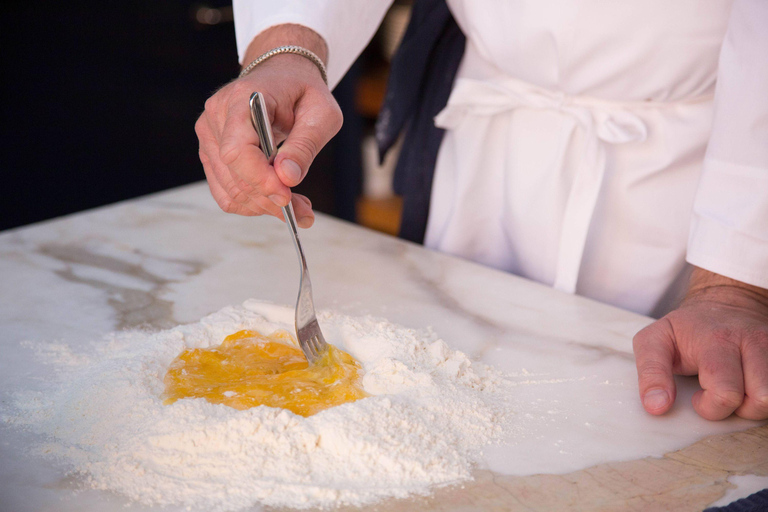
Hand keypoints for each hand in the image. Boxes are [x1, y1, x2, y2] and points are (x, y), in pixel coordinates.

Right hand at [195, 25, 342, 227]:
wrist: (283, 76)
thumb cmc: (304, 92)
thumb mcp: (321, 114)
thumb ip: (304, 146)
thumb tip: (287, 178)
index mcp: (242, 99)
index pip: (237, 150)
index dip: (260, 179)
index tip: (287, 197)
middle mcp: (217, 115)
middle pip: (235, 175)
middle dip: (271, 199)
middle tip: (304, 211)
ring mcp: (209, 135)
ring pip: (230, 190)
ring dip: (264, 206)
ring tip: (297, 205)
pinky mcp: (211, 152)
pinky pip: (226, 192)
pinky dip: (252, 204)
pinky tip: (276, 199)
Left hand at [633, 267, 767, 419]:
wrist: (724, 302)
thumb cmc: (685, 328)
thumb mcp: (654, 341)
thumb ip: (651, 373)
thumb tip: (656, 407)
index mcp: (716, 340)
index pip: (726, 391)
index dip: (710, 407)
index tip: (696, 397)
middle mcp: (752, 341)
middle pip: (760, 398)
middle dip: (736, 409)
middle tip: (716, 394)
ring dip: (755, 405)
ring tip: (736, 391)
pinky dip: (766, 396)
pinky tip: (750, 387)